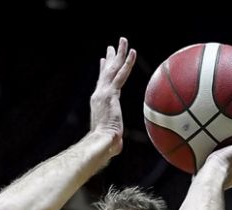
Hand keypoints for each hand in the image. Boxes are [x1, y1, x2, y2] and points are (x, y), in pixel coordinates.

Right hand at [89, 37, 135, 156]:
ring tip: (123, 40)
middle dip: (109, 58)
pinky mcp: (110, 93)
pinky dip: (127, 63)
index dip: (103, 72)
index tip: (103, 62)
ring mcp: (103, 93)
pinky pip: (121, 74)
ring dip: (119, 54)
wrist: (100, 143)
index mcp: (99, 103)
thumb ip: (114, 138)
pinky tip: (132, 52)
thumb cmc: (104, 145)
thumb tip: (116, 148)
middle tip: (112, 47)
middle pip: (105, 73)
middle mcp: (99, 95)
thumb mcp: (111, 137)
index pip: (102, 84)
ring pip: (113, 69)